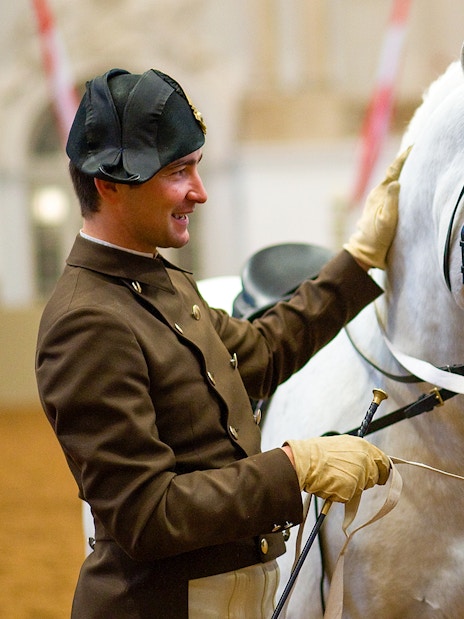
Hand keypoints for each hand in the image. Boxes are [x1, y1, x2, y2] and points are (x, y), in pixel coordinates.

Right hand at [283, 435, 389, 502]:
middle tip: (348, 476)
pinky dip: (341, 493)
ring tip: (334, 476)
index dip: (383, 469)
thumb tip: (366, 462)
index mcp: (363, 446)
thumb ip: (356, 453)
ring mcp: (359, 476)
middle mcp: (365, 460)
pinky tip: (330, 484)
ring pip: (361, 487)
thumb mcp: (340, 445)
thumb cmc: (317, 453)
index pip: (383, 460)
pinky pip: (349, 496)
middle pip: (375, 476)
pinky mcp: (351, 490)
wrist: (303, 462)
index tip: (382, 475)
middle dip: (366, 479)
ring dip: (352, 486)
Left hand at [343, 146, 411, 269]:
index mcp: (379, 194)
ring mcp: (376, 200)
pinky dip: (398, 183)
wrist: (364, 251)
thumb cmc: (377, 237)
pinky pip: (390, 191)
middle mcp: (377, 194)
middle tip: (416, 150)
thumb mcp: (387, 220)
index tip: (413, 147)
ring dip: (400, 172)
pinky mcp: (378, 207)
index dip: (403, 158)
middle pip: (392, 173)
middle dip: (403, 162)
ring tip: (412, 162)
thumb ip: (391, 200)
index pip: (393, 171)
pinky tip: (403, 183)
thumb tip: (396, 182)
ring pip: (390, 182)